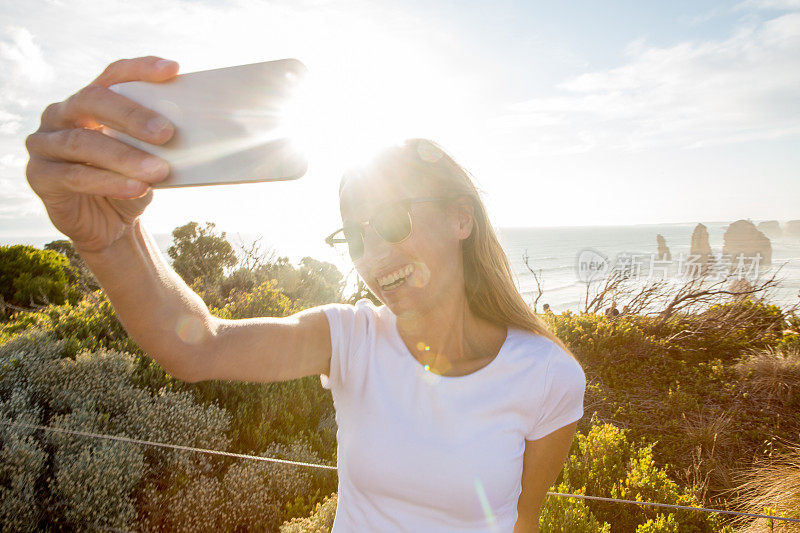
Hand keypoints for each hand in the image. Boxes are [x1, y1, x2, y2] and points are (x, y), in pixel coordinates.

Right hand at [25, 56, 179, 252]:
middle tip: (166, 132)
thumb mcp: (150, 158)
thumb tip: (199, 130)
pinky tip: (137, 188)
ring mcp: (45, 144)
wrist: (111, 225)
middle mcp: (61, 115)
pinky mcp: (40, 176)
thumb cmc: (132, 183)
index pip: (114, 75)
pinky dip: (109, 181)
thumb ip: (160, 141)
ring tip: (158, 170)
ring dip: (124, 156)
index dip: (141, 69)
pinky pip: (74, 175)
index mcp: (90, 101)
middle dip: (131, 115)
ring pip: (82, 142)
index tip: (172, 70)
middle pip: (92, 100)